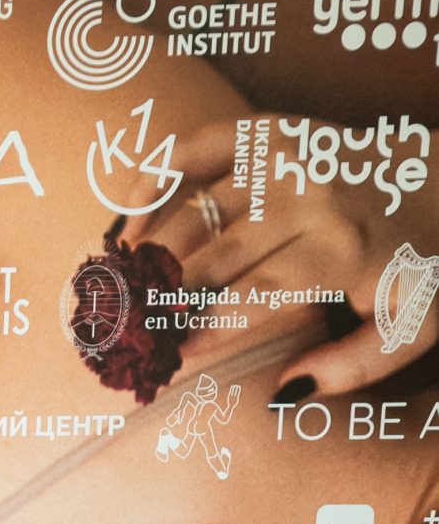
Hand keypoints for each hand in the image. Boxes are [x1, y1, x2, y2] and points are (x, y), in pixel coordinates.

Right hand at [123, 120, 438, 399]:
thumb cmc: (418, 267)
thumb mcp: (407, 331)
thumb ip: (350, 369)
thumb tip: (283, 392)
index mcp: (339, 250)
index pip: (253, 296)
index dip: (206, 328)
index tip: (172, 354)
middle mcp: (308, 197)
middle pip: (214, 255)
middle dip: (165, 298)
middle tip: (127, 331)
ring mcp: (285, 157)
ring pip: (195, 209)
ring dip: (148, 252)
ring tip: (114, 288)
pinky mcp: (270, 130)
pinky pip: (197, 146)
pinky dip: (154, 176)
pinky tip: (127, 219)